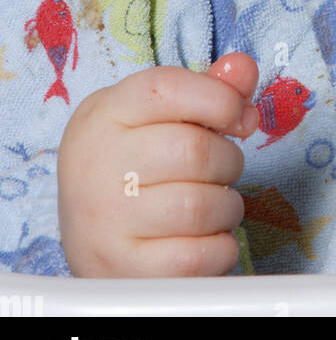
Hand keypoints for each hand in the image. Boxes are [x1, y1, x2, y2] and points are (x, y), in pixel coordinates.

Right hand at [57, 53, 258, 276]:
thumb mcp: (156, 114)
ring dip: (228, 207)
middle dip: (229, 160)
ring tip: (217, 205)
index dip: (220, 99)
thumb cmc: (133, 163)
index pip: (167, 88)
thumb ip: (206, 89)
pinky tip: (208, 238)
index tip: (240, 117)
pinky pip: (197, 257)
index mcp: (105, 114)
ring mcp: (106, 221)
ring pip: (200, 207)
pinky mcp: (123, 269)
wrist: (87, 235)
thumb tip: (244, 69)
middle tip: (224, 169)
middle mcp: (98, 164)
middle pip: (194, 151)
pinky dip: (221, 248)